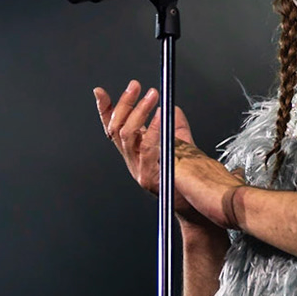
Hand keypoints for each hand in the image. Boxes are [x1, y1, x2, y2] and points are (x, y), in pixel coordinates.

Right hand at [94, 81, 241, 230]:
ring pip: (128, 136)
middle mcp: (132, 161)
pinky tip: (160, 117)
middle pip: (117, 128)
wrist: (196, 209)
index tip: (99, 92)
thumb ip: (174, 127)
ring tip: (152, 96)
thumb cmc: (188, 181)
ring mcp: (139, 170)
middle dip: (125, 103)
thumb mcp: (180, 147)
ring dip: (139, 112)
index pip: (113, 128)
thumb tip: (172, 107)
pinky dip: (152, 130)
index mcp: (135, 153)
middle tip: (137, 86)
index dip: (104, 110)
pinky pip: (147, 149)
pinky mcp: (148, 178)